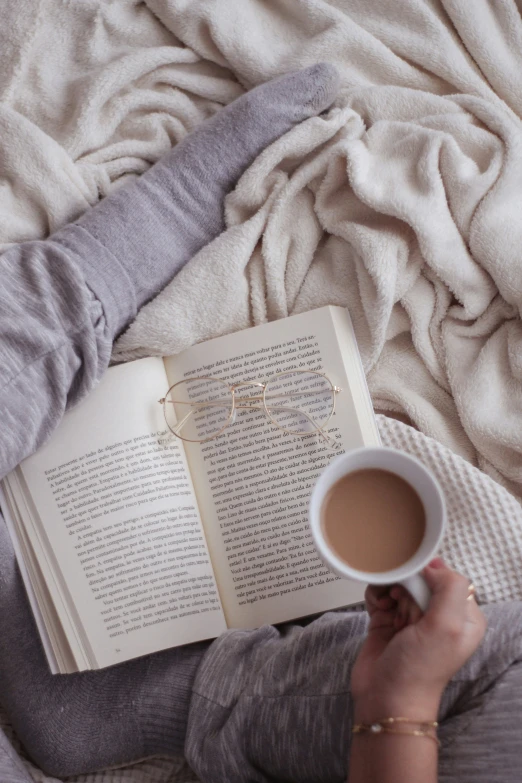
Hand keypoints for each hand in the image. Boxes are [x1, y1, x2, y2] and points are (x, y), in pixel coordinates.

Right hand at [351, 558, 486, 721]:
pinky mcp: (388, 620)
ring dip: (388, 588)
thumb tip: (432, 566)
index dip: (428, 575)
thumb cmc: (419, 672)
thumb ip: (449, 588)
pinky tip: (377, 609)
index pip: (448, 576)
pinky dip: (375, 595)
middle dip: (405, 583)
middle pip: (420, 577)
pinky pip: (380, 593)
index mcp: (463, 616)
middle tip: (400, 600)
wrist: (386, 699)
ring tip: (387, 606)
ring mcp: (412, 618)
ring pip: (398, 582)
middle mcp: (439, 615)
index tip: (415, 586)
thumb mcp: (447, 627)